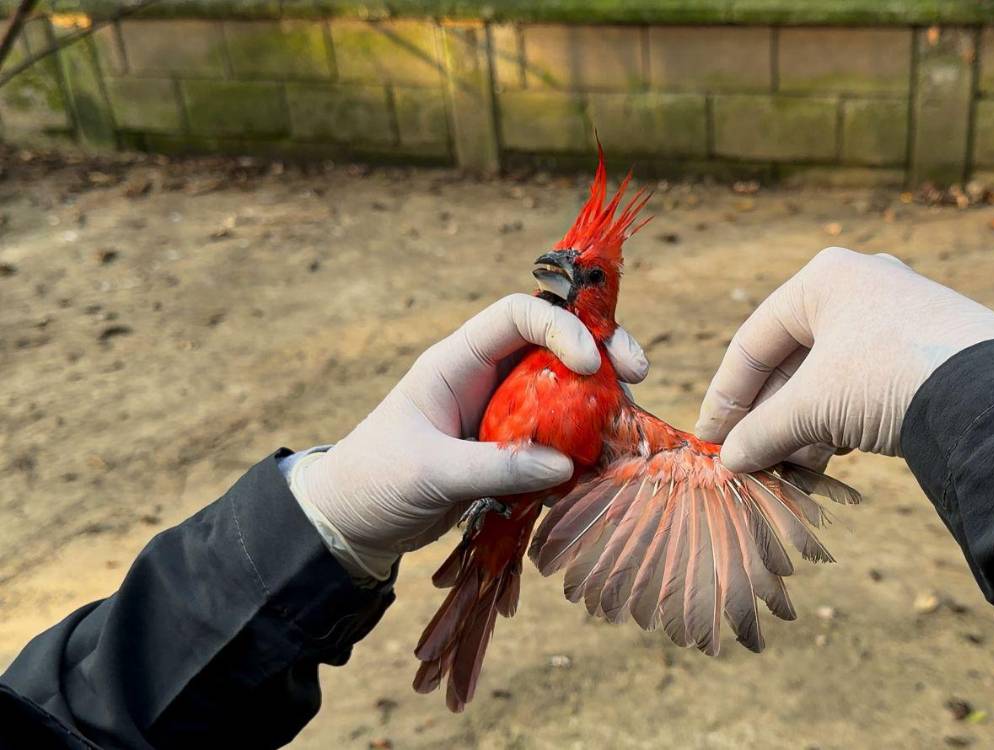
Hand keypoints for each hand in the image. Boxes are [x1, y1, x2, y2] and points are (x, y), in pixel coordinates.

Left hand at [291, 295, 647, 576]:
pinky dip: (587, 442)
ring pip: (566, 388)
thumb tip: (564, 465)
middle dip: (601, 350)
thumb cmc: (375, 481)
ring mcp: (503, 412)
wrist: (353, 520)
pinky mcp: (512, 448)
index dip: (559, 326)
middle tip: (638, 373)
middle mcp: (487, 377)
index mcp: (457, 361)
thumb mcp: (430, 473)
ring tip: (629, 422)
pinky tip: (607, 460)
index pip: (516, 316)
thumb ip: (495, 468)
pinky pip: (560, 433)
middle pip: (555, 342)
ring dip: (601, 399)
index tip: (591, 362)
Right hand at [695, 248, 993, 468]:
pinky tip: (835, 458)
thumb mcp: (813, 406)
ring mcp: (898, 315)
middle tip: (751, 461)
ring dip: (804, 427)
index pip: (754, 341)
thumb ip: (763, 431)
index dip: (726, 395)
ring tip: (794, 469)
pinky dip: (841, 421)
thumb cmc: (888, 378)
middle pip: (792, 360)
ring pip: (829, 377)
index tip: (710, 440)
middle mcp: (860, 285)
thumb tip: (732, 461)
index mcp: (823, 278)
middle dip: (770, 417)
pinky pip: (864, 385)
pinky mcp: (927, 348)